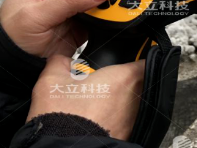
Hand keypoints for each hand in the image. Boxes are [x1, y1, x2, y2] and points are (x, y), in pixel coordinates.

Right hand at [28, 55, 144, 139]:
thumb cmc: (62, 118)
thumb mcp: (51, 81)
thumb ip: (60, 63)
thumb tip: (61, 60)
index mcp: (124, 78)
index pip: (145, 62)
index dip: (137, 59)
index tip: (127, 61)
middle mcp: (135, 99)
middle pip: (141, 83)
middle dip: (126, 82)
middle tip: (106, 84)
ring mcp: (134, 120)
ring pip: (135, 103)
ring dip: (122, 102)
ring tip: (100, 103)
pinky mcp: (128, 136)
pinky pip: (128, 121)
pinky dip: (117, 119)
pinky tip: (99, 120)